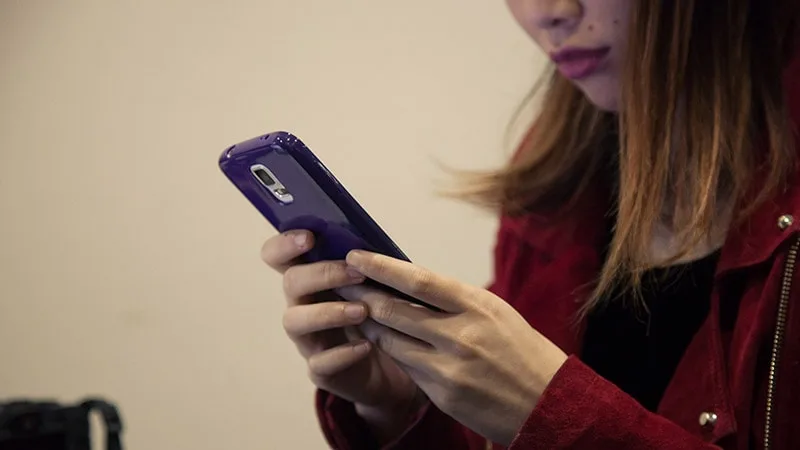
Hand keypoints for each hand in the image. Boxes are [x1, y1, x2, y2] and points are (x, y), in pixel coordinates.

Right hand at [261, 232, 422, 438]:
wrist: (394, 366)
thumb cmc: (381, 314)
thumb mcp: (376, 284)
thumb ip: (367, 263)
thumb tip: (372, 241)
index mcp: (311, 278)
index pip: (278, 256)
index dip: (284, 244)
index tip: (309, 237)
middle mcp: (302, 305)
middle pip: (291, 283)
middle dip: (322, 274)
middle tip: (357, 274)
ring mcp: (308, 339)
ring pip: (296, 321)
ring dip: (328, 312)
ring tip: (362, 311)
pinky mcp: (320, 369)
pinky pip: (320, 363)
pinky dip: (342, 353)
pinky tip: (365, 346)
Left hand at [338, 250, 567, 445]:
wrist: (551, 403)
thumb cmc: (522, 351)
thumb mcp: (494, 313)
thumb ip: (454, 300)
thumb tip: (409, 281)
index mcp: (477, 304)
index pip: (418, 279)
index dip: (381, 267)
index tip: (356, 256)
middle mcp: (461, 333)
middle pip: (395, 309)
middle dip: (362, 294)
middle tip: (340, 282)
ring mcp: (450, 366)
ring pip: (391, 339)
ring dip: (368, 323)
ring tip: (353, 309)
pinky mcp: (443, 393)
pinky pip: (405, 365)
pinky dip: (388, 350)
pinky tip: (376, 340)